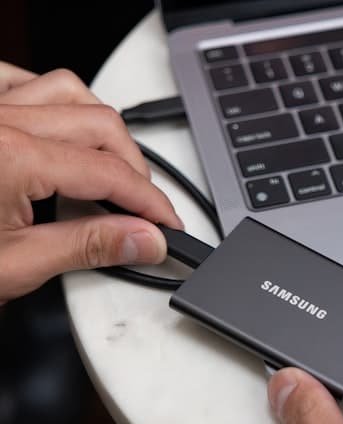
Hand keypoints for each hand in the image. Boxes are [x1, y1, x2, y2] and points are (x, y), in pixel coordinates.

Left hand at [0, 62, 181, 302]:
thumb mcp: (13, 267)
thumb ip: (89, 248)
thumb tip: (145, 240)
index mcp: (11, 158)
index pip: (110, 173)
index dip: (150, 202)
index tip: (169, 224)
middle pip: (100, 124)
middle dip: (134, 167)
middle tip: (143, 209)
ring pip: (68, 91)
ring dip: (100, 129)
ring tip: (110, 168)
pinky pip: (21, 80)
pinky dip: (53, 100)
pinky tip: (59, 128)